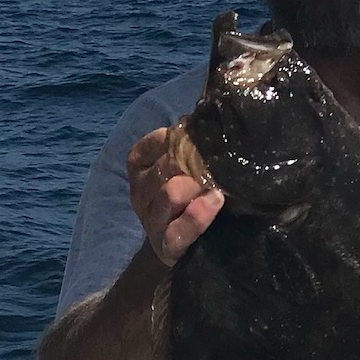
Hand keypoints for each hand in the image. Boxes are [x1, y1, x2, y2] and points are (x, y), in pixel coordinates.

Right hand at [127, 126, 223, 265]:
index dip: (185, 138)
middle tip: (219, 164)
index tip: (205, 139)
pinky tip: (216, 200)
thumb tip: (213, 112)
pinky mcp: (166, 247)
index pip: (159, 141)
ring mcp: (150, 222)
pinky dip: (198, 214)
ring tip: (220, 184)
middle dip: (196, 163)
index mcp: (140, 164)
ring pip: (171, 194)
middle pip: (166, 167)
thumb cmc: (197, 192)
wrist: (196, 242)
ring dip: (199, 186)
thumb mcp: (190, 162)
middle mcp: (139, 192)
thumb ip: (194, 141)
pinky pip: (178, 231)